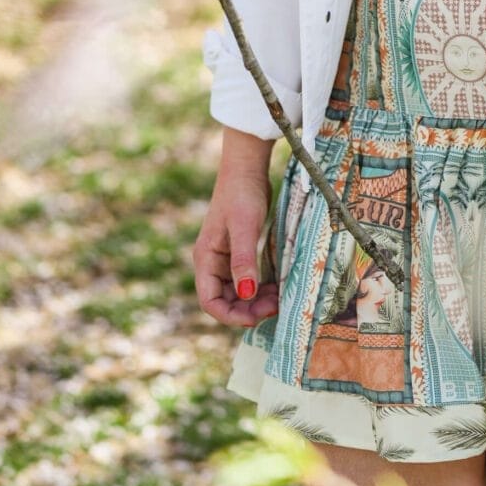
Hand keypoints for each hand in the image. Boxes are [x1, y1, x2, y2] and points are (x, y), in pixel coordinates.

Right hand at [193, 141, 279, 329]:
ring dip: (256, 301)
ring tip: (279, 298)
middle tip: (275, 307)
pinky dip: (261, 288)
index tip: (255, 317)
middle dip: (247, 309)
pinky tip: (277, 287)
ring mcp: (226, 259)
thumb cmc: (241, 194)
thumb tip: (247, 294)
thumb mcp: (244, 227)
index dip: (230, 316)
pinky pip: (248, 280)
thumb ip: (243, 260)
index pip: (210, 302)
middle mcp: (213, 263)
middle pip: (225, 300)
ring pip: (238, 292)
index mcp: (206, 260)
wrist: (247, 168)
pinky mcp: (240, 253)